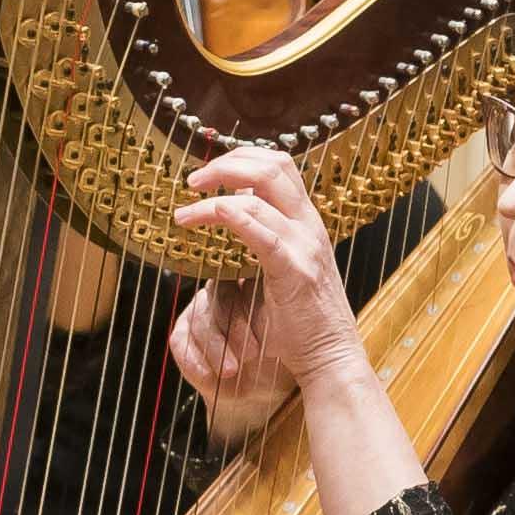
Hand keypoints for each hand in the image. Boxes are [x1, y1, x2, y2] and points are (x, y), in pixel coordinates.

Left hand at [164, 143, 367, 440]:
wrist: (330, 357)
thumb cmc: (302, 321)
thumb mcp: (285, 269)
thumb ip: (265, 240)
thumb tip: (234, 214)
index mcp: (307, 222)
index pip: (279, 165)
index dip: (242, 157)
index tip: (208, 172)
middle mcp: (309, 226)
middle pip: (273, 166)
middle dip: (227, 163)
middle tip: (192, 180)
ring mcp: (305, 246)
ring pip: (260, 194)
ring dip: (213, 196)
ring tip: (183, 212)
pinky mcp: (294, 270)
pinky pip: (261, 232)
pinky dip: (229, 216)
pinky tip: (203, 218)